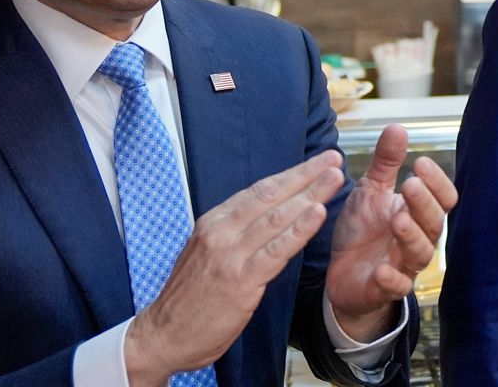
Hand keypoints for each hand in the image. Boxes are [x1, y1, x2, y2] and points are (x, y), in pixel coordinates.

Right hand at [123, 150, 346, 385]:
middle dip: (306, 175)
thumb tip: (267, 216)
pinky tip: (317, 213)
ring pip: (277, 217)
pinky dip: (299, 230)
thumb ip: (235, 233)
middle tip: (333, 160)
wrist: (162, 336)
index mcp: (214, 222)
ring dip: (310, 194)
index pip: (259, 190)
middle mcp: (221, 232)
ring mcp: (229, 255)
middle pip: (270, 195)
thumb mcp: (207, 253)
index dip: (292, 174)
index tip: (317, 163)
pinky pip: (276, 250)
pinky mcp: (240, 280)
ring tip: (335, 178)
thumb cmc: (189, 299)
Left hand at [325, 124, 457, 340]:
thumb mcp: (370, 191)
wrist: (342, 274)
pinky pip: (397, 287)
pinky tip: (381, 270)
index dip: (436, 182)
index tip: (420, 163)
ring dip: (411, 236)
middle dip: (423, 204)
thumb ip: (386, 163)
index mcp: (417, 213)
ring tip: (398, 221)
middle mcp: (417, 238)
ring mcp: (403, 265)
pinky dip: (391, 280)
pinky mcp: (385, 289)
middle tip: (409, 185)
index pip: (442, 198)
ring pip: (420, 253)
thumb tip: (398, 127)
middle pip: (434, 223)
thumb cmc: (363, 230)